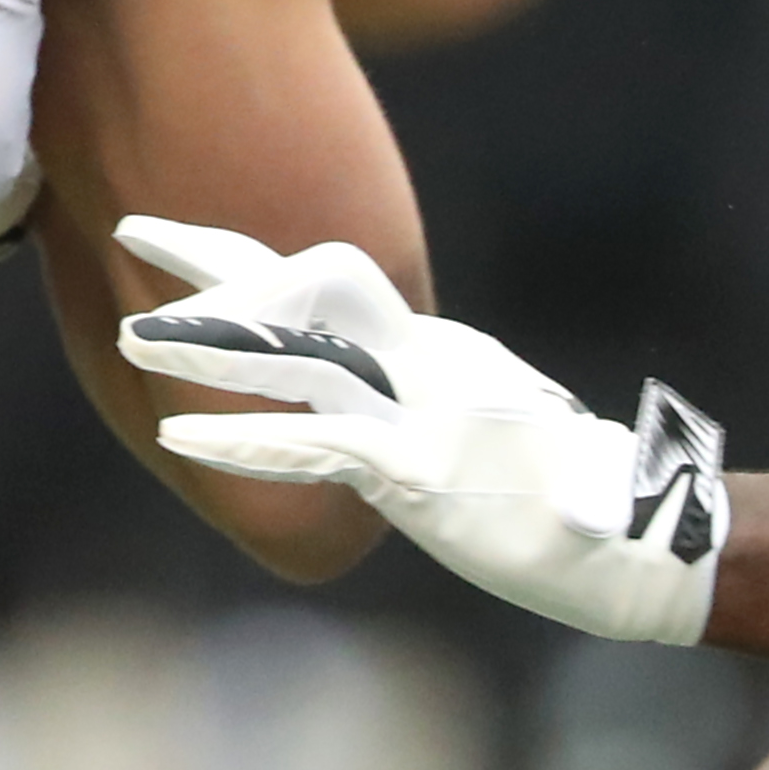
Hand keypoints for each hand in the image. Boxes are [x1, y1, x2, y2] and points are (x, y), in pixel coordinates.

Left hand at [115, 220, 725, 643]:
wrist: (637, 543)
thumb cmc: (556, 494)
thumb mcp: (473, 425)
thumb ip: (413, 403)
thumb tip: (358, 398)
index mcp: (427, 351)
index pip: (325, 284)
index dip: (251, 259)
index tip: (179, 242)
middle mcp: (421, 363)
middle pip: (305, 288)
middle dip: (219, 256)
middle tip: (133, 226)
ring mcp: (421, 414)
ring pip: (300, 359)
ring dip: (213, 349)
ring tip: (132, 337)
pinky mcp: (423, 474)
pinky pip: (320, 443)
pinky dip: (247, 438)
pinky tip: (181, 436)